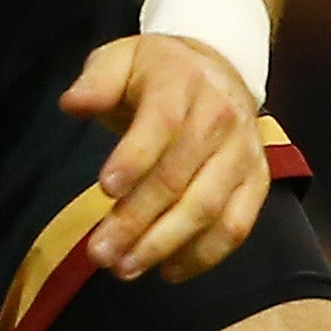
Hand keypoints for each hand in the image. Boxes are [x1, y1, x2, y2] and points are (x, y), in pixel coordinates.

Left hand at [60, 31, 265, 282]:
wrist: (217, 67)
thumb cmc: (156, 71)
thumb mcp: (120, 58)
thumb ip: (96, 80)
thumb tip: (73, 103)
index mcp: (183, 82)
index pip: (162, 124)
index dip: (134, 159)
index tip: (103, 191)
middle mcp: (221, 117)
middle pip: (181, 177)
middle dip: (138, 220)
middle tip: (100, 254)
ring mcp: (244, 152)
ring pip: (209, 207)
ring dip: (167, 245)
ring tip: (125, 269)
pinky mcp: (258, 180)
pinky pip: (237, 225)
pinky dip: (206, 255)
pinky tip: (169, 272)